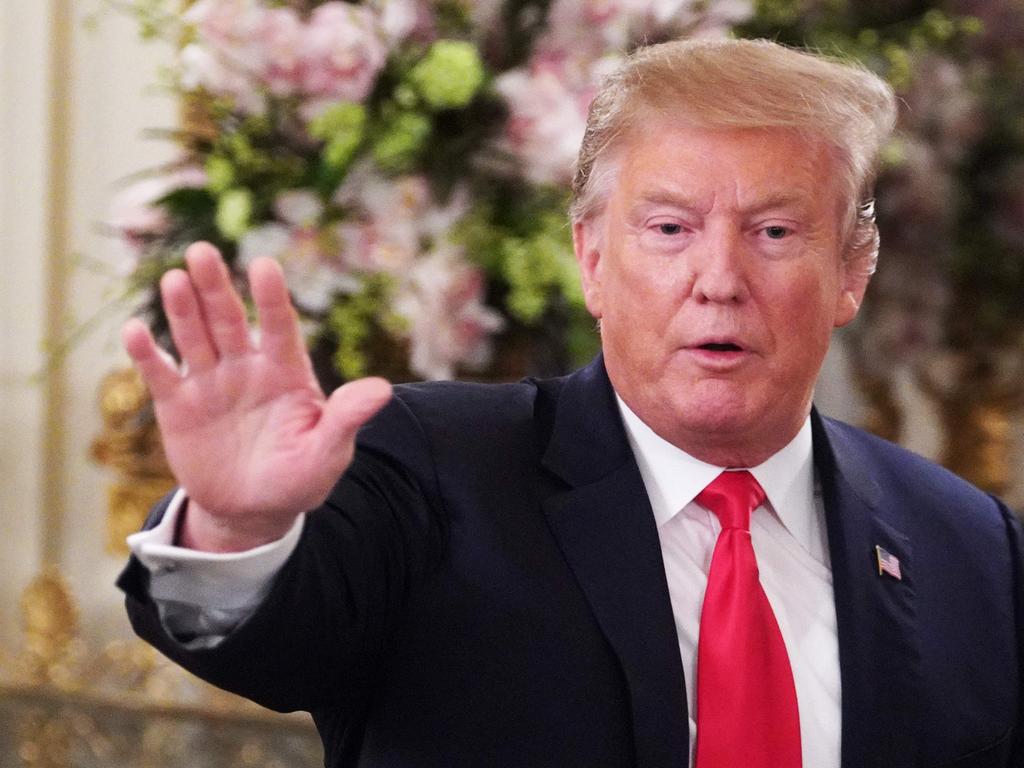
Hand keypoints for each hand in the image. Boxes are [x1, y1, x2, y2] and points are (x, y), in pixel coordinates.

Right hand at [122, 242, 391, 551]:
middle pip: (228, 319)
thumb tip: (382, 389)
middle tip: (202, 252)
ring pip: (194, 337)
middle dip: (216, 287)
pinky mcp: (177, 405)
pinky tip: (136, 330)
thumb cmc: (300, 477)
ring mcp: (210, 382)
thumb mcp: (328, 453)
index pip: (280, 327)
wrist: (254, 511)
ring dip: (183, 309)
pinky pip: (160, 373)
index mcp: (287, 372)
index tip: (264, 266)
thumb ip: (346, 419)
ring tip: (175, 279)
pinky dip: (147, 354)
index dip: (272, 299)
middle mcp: (247, 367)